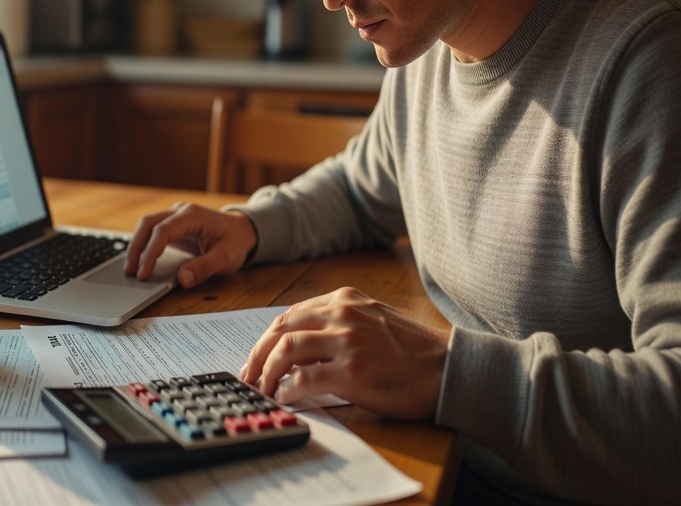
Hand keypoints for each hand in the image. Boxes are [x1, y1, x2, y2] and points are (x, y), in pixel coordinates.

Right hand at [124, 203, 257, 287]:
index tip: (144, 273)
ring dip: (136, 245)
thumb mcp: (227, 258)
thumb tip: (183, 279)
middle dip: (136, 248)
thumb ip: (205, 268)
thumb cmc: (235, 241)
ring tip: (131, 269)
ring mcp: (175, 215)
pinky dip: (143, 244)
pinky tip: (139, 261)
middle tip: (130, 272)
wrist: (242, 229)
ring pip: (146, 225)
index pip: (163, 231)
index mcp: (193, 215)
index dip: (150, 252)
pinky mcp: (172, 223)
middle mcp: (181, 211)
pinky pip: (152, 230)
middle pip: (148, 224)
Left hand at [240, 287, 449, 419]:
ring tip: (263, 389)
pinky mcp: (352, 371)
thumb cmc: (414, 350)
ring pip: (286, 350)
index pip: (290, 315)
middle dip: (258, 353)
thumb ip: (338, 324)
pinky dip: (287, 390)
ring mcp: (346, 341)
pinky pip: (304, 379)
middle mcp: (342, 314)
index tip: (257, 356)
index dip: (267, 337)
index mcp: (345, 299)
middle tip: (249, 375)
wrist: (449, 368)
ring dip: (267, 372)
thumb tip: (301, 348)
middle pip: (280, 329)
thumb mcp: (373, 320)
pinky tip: (284, 398)